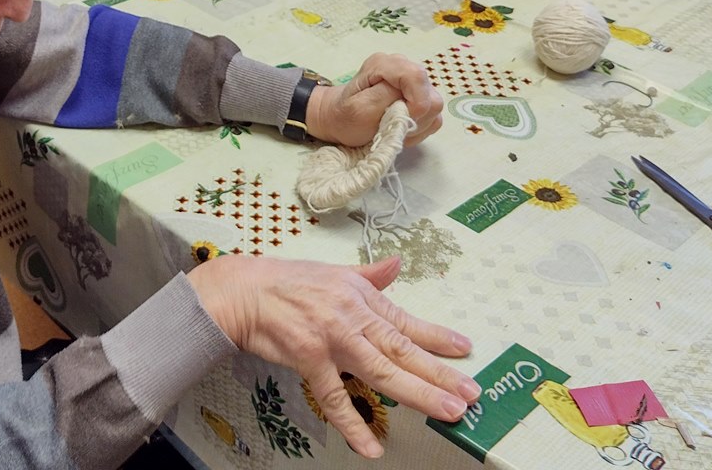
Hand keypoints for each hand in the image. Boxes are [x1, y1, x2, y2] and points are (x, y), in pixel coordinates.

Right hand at [188, 254, 477, 457]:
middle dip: (439, 373)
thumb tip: (396, 265)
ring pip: (382, 371)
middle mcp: (352, 315)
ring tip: (446, 411)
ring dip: (417, 393)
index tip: (465, 350)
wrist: (242, 290)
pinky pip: (335, 398)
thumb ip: (369, 276)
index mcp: (361, 295)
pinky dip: (354, 424)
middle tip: (469, 393)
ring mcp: (332, 338)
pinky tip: (372, 446)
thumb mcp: (334, 272)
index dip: (437, 337)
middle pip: (402, 348)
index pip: (406, 320)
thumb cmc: (285, 281)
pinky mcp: (308, 357)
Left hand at [305, 53, 442, 146]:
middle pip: (429, 94)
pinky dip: (419, 127)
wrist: (340, 120)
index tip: (400, 119)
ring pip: (434, 107)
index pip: (416, 77)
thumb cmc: (346, 116)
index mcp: (385, 64)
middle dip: (414, 117)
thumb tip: (411, 101)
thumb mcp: (359, 109)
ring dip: (416, 124)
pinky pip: (433, 115)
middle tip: (392, 126)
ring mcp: (413, 82)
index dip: (415, 103)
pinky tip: (400, 127)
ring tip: (393, 127)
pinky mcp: (420, 96)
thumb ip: (386, 99)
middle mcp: (403, 67)